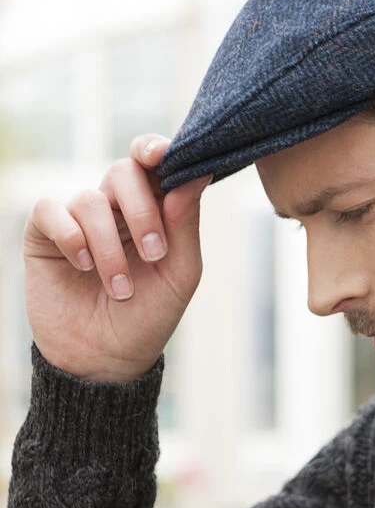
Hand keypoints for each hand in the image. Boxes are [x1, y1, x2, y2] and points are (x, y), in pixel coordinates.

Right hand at [23, 135, 210, 382]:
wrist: (107, 359)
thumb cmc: (149, 315)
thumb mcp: (180, 272)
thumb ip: (186, 222)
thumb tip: (196, 174)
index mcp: (154, 208)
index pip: (152, 162)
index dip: (155, 148)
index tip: (161, 156)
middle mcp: (115, 206)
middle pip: (124, 172)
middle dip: (142, 211)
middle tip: (154, 253)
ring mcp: (79, 217)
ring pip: (91, 200)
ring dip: (110, 247)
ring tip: (120, 288)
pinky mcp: (44, 234)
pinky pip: (51, 210)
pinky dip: (72, 237)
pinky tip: (83, 267)